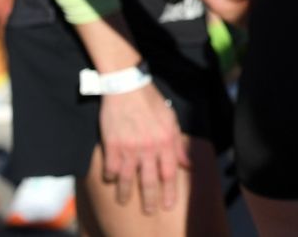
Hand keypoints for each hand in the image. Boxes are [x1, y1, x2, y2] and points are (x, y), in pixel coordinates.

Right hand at [98, 80, 188, 213]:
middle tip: (150, 211)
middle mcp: (149, 147)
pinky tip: (111, 180)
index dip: (169, 192)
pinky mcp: (112, 145)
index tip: (168, 206)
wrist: (127, 87)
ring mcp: (129, 147)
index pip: (169, 173)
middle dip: (150, 199)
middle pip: (149, 181)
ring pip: (128, 179)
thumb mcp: (171, 120)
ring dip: (126, 193)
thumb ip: (178, 144)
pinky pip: (111, 168)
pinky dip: (111, 176)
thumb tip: (187, 164)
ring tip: (125, 201)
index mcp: (166, 140)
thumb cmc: (151, 102)